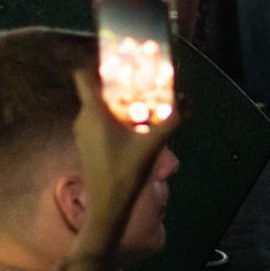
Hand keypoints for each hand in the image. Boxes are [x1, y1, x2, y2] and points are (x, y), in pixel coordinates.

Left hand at [64, 69, 174, 249]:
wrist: (107, 206)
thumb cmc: (125, 171)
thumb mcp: (153, 143)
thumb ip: (172, 119)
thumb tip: (187, 99)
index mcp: (93, 112)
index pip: (82, 76)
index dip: (96, 65)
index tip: (119, 63)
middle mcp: (83, 118)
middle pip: (95, 90)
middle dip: (116, 84)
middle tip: (141, 82)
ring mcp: (82, 133)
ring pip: (97, 107)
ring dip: (116, 102)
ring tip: (141, 104)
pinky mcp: (86, 145)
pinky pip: (97, 121)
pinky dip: (112, 118)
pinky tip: (134, 127)